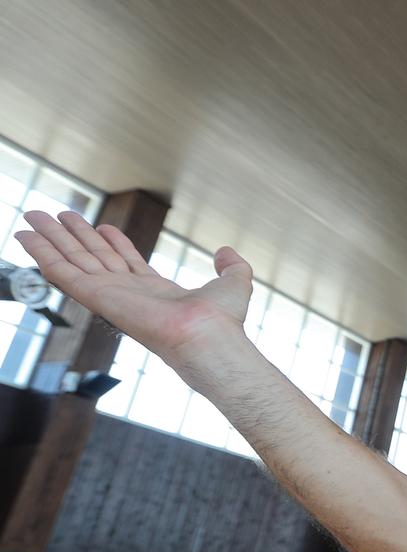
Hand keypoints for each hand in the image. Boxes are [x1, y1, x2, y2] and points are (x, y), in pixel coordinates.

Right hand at [14, 210, 253, 363]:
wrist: (208, 336)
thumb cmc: (222, 319)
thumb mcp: (235, 281)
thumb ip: (231, 265)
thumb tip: (226, 251)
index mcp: (155, 290)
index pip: (126, 262)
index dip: (111, 243)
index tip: (99, 226)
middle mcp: (128, 292)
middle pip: (93, 257)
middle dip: (73, 236)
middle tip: (54, 215)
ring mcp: (109, 294)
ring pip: (73, 260)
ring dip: (51, 239)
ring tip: (34, 217)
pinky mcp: (96, 296)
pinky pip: (62, 272)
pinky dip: (42, 254)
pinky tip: (28, 238)